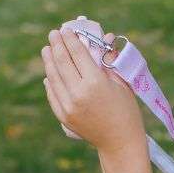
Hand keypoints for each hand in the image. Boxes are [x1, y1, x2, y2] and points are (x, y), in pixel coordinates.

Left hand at [41, 20, 143, 154]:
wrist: (120, 143)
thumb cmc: (126, 110)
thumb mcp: (121, 83)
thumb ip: (108, 61)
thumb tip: (104, 38)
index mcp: (95, 82)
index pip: (77, 53)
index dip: (70, 39)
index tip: (66, 29)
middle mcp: (78, 93)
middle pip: (62, 62)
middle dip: (57, 45)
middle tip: (53, 34)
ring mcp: (69, 106)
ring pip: (53, 77)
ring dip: (49, 61)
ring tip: (47, 50)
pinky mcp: (64, 116)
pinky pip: (52, 94)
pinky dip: (50, 82)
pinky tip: (49, 73)